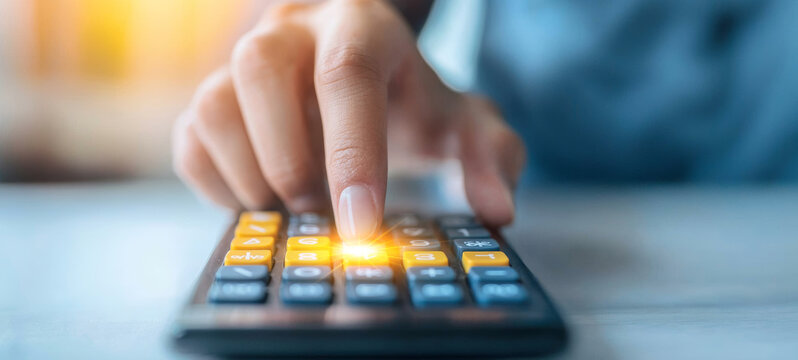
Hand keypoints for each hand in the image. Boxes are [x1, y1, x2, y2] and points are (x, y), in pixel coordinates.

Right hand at [173, 0, 525, 241]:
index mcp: (361, 26)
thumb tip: (498, 210)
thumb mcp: (462, 121)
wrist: (352, 70)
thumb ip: (490, 156)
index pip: (349, 72)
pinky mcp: (208, 99)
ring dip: (252, 175)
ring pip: (214, 103)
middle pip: (263, 69)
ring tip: (293, 207)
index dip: (353, 149)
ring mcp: (241, 62)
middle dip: (292, 158)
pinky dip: (219, 185)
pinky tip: (262, 201)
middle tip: (322, 211)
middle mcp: (293, 32)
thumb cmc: (407, 98)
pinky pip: (190, 140)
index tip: (361, 223)